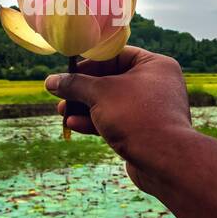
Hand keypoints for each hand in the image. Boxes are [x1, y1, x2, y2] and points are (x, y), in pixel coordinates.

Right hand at [44, 47, 192, 175]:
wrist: (164, 161)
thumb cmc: (135, 117)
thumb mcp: (100, 94)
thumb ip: (75, 85)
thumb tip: (51, 81)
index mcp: (155, 65)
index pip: (116, 55)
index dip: (88, 63)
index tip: (66, 72)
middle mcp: (156, 84)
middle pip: (112, 80)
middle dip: (83, 90)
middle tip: (60, 95)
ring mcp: (151, 109)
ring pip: (112, 103)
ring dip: (85, 107)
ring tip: (61, 112)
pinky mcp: (145, 131)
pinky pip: (117, 121)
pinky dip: (96, 121)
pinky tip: (74, 125)